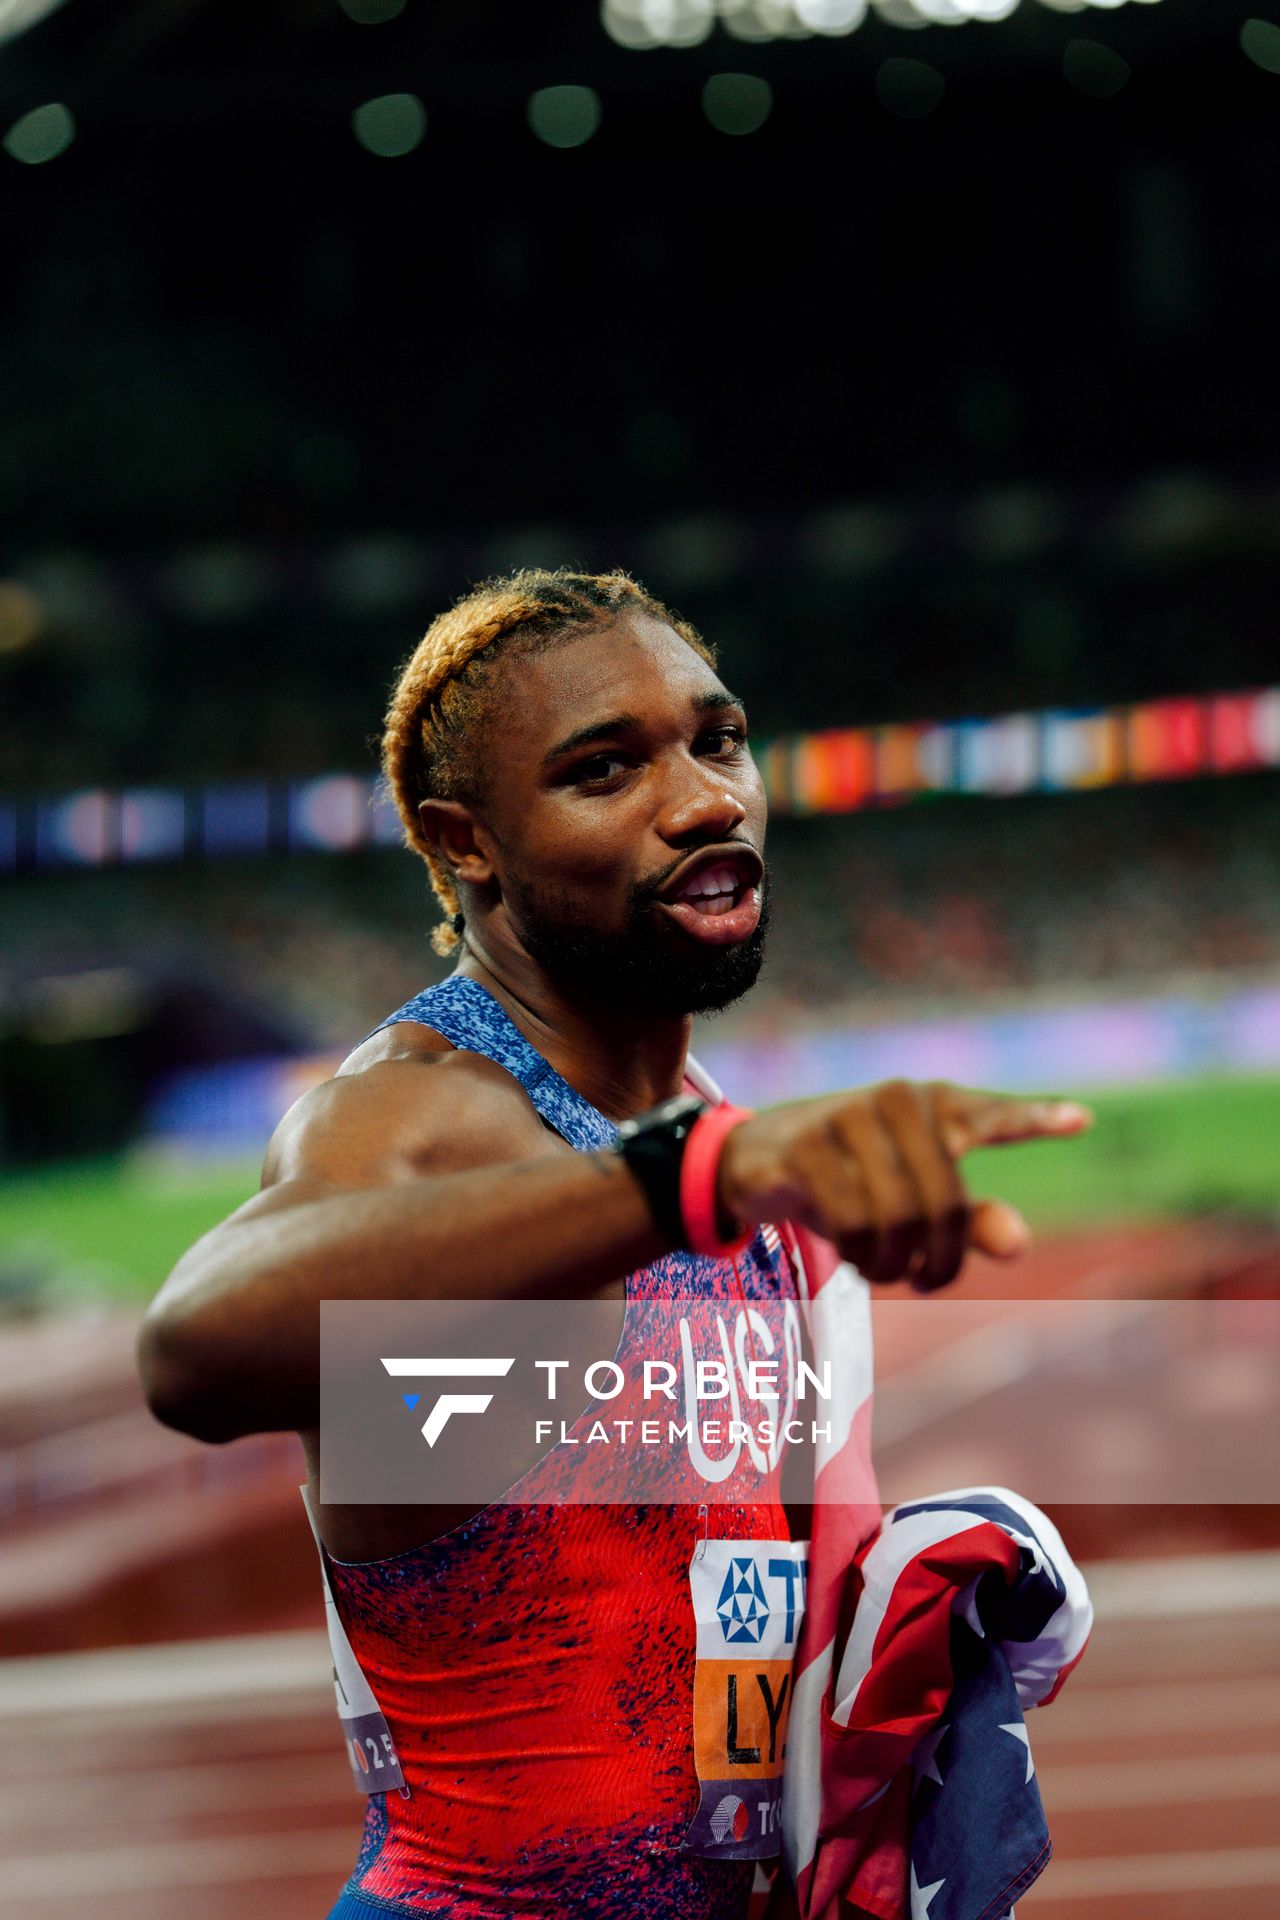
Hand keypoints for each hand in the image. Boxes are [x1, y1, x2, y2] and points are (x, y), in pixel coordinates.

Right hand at [716, 1080, 1090, 1290]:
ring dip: (892, 1265)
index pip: (992, 1116)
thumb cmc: (854, 1178)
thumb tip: (1017, 1243)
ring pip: (898, 1217)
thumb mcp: (914, 1201)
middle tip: (927, 1284)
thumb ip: (970, 1222)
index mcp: (937, 1106)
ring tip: (883, 1270)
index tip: (1082, 1121)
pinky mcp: (805, 1143)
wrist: (757, 1160)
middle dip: (939, 1260)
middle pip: (946, 1203)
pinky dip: (857, 1255)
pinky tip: (852, 1258)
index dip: (1035, 1119)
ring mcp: (848, 1116)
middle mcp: (898, 1101)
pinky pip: (850, 1219)